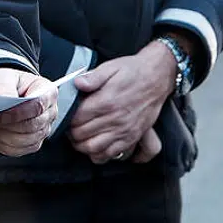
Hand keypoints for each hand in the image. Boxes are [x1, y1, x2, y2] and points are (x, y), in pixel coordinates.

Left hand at [0, 68, 57, 156]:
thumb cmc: (4, 82)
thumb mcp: (2, 78)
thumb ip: (6, 91)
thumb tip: (4, 103)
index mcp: (47, 92)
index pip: (38, 106)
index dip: (17, 112)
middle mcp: (49, 112)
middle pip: (32, 126)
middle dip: (6, 124)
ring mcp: (42, 130)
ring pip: (24, 141)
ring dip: (1, 134)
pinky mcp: (32, 143)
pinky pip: (17, 150)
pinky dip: (0, 143)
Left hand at [68, 43, 174, 164]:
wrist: (157, 78)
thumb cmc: (132, 71)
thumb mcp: (110, 67)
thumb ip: (92, 77)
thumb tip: (76, 84)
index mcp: (106, 101)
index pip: (77, 119)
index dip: (66, 119)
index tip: (65, 115)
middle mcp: (115, 119)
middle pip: (82, 135)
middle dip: (70, 132)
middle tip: (68, 126)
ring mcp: (124, 131)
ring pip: (93, 148)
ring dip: (81, 145)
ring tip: (77, 138)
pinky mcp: (132, 138)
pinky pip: (111, 154)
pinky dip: (98, 155)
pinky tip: (93, 146)